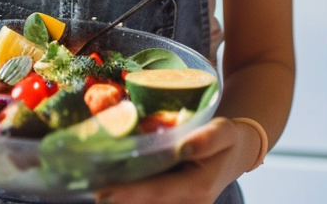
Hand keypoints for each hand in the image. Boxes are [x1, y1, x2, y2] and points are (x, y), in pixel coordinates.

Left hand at [92, 118, 257, 203]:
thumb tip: (185, 147)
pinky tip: (114, 190)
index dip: (130, 194)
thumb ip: (208, 138)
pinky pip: (152, 203)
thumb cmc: (227, 140)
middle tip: (90, 191)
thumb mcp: (224, 131)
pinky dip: (133, 198)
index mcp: (199, 187)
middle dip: (120, 200)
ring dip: (124, 201)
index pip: (159, 192)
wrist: (236, 154)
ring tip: (97, 191)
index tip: (103, 193)